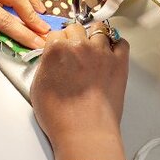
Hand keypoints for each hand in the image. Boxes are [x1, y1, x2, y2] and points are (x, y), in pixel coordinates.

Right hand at [30, 22, 129, 159]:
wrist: (84, 132)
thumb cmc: (59, 116)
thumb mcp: (37, 87)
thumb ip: (45, 66)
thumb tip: (52, 61)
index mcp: (57, 49)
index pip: (55, 34)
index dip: (56, 44)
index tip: (58, 51)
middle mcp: (80, 45)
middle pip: (76, 28)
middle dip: (73, 37)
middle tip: (74, 52)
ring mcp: (102, 52)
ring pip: (100, 30)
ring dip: (94, 38)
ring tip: (93, 51)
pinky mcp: (120, 63)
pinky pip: (122, 42)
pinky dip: (116, 45)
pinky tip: (110, 53)